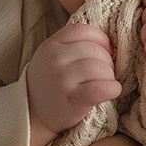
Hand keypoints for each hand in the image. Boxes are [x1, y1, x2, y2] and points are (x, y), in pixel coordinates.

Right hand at [26, 23, 121, 145]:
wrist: (33, 114)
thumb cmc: (50, 83)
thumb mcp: (52, 57)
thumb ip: (72, 45)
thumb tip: (109, 44)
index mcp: (50, 45)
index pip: (83, 31)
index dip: (100, 39)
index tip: (106, 50)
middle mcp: (54, 59)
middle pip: (94, 49)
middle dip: (107, 60)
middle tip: (104, 72)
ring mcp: (62, 79)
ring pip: (100, 68)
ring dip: (110, 76)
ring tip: (105, 83)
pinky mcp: (72, 100)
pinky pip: (101, 88)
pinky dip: (113, 88)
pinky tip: (112, 91)